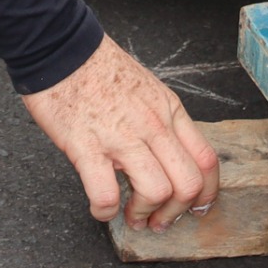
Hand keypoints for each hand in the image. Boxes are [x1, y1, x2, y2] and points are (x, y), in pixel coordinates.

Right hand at [22, 36, 219, 229]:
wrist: (61, 48)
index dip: (206, 193)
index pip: (206, 160)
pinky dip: (104, 210)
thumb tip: (166, 157)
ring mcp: (121, 137)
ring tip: (129, 215)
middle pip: (188, 183)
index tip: (195, 208)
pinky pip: (105, 193)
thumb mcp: (147, 90)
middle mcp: (152, 125)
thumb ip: (160, 122)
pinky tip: (100, 207)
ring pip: (157, 191)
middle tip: (157, 220)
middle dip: (175, 212)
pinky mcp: (88, 146)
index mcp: (169, 111)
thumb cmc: (98, 68)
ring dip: (143, 214)